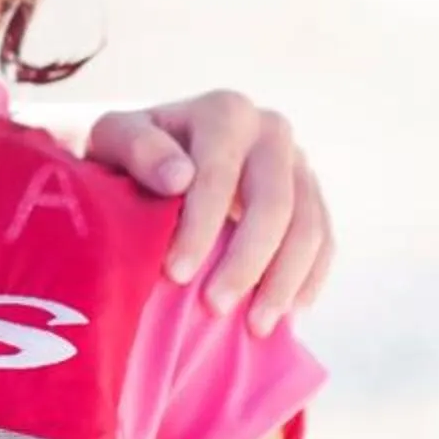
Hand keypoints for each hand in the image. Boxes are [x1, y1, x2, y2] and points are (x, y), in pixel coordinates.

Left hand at [87, 91, 330, 333]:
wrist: (156, 153)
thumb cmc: (129, 152)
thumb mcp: (114, 138)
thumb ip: (137, 149)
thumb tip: (179, 178)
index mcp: (225, 112)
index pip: (218, 174)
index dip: (200, 227)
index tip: (176, 274)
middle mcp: (271, 131)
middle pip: (274, 204)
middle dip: (246, 262)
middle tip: (215, 308)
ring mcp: (299, 164)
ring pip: (308, 227)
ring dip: (284, 281)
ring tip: (255, 326)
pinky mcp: (311, 196)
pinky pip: (324, 241)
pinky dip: (309, 279)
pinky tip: (288, 314)